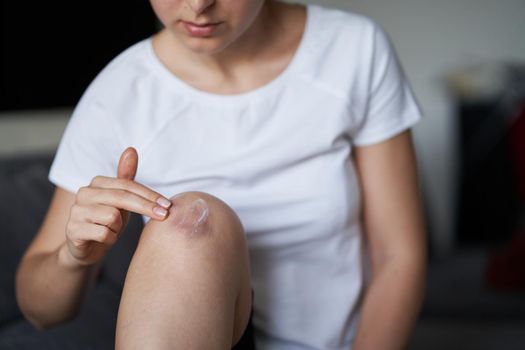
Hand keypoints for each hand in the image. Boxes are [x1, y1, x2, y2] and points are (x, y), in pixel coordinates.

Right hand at [63, 147, 171, 266]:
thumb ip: (126, 177)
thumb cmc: (107, 221)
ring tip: (113, 230)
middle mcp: (84, 193)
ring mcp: (76, 211)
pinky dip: (110, 238)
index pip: (128, 185)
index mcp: (97, 183)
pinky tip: (105, 238)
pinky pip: (104, 233)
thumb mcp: (121, 199)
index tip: (168, 205)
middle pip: (122, 198)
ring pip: (113, 217)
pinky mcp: (72, 230)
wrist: (84, 248)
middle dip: (146, 207)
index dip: (150, 195)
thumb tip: (131, 150)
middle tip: (164, 215)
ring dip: (119, 228)